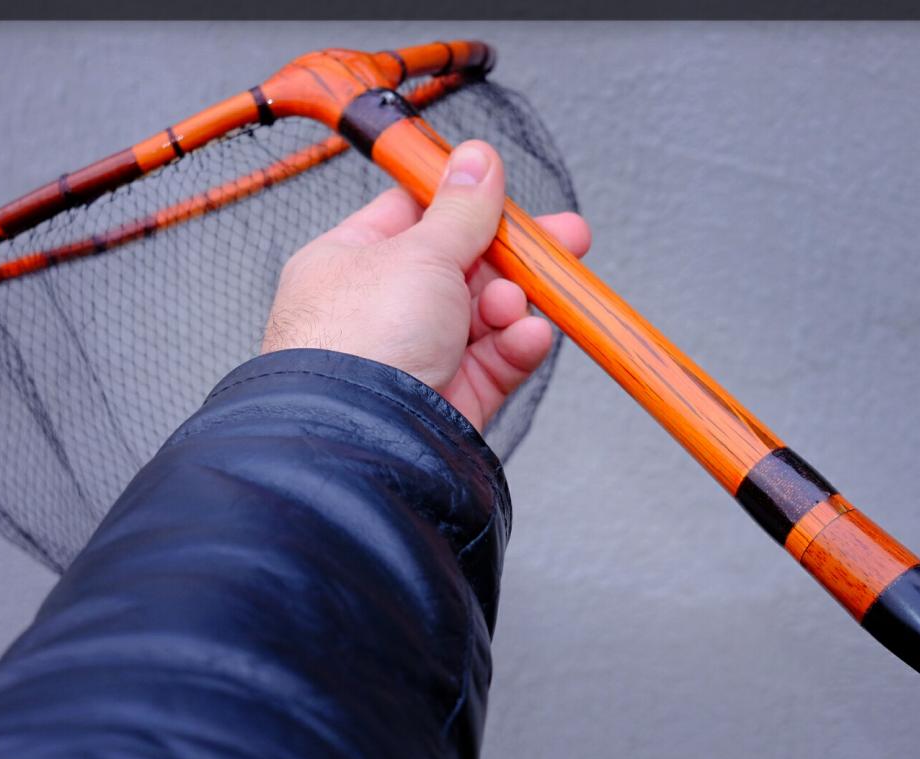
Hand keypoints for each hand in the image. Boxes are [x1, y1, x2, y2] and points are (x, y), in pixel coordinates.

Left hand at [261, 140, 590, 431]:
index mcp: (350, 263)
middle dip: (515, 255)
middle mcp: (380, 309)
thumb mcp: (420, 253)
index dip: (463, 203)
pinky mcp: (449, 398)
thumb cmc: (360, 343)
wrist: (361, 439)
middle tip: (568, 239)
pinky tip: (530, 336)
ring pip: (485, 315)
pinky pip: (495, 362)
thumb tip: (478, 159)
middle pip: (461, 266)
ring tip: (519, 304)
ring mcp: (416, 355)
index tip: (506, 195)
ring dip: (512, 303)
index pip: (413, 216)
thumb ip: (461, 210)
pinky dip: (517, 346)